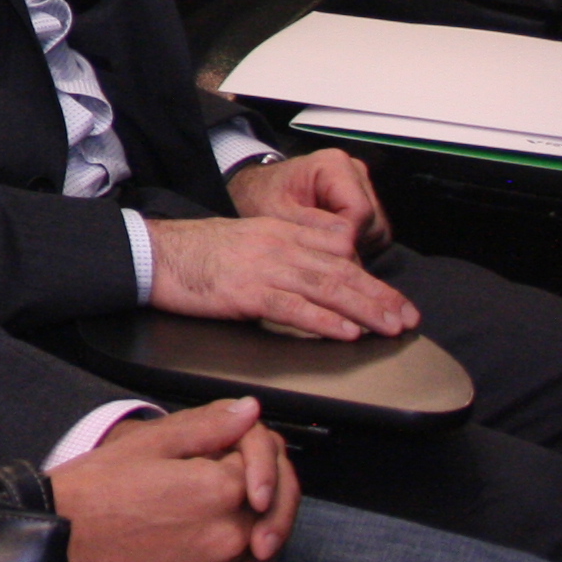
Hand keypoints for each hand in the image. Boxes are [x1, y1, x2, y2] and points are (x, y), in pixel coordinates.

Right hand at [55, 399, 297, 561]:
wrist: (58, 541)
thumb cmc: (93, 491)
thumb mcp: (145, 443)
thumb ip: (206, 426)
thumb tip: (247, 411)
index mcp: (219, 488)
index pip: (262, 463)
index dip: (242, 451)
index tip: (218, 452)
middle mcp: (227, 533)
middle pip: (266, 507)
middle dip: (249, 490)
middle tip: (209, 481)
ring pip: (251, 544)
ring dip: (237, 526)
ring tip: (194, 512)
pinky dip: (220, 560)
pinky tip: (187, 542)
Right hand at [144, 210, 416, 338]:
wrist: (153, 254)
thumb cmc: (194, 252)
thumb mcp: (245, 239)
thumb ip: (281, 251)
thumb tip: (316, 273)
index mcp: (277, 230)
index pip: (336, 250)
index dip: (371, 275)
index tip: (394, 297)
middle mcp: (276, 245)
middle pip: (339, 270)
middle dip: (379, 295)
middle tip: (407, 317)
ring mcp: (262, 268)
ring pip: (325, 287)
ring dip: (364, 309)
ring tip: (390, 327)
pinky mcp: (245, 293)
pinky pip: (293, 308)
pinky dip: (323, 321)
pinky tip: (346, 332)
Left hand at [229, 145, 390, 249]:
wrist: (256, 192)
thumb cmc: (262, 199)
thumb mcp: (276, 214)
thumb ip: (311, 227)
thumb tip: (345, 246)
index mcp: (334, 165)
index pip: (360, 212)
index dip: (345, 238)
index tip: (320, 251)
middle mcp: (355, 172)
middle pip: (374, 223)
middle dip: (350, 243)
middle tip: (317, 249)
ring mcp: (363, 187)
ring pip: (377, 232)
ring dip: (353, 246)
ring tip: (320, 244)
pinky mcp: (365, 203)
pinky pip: (373, 235)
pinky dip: (355, 244)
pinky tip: (329, 242)